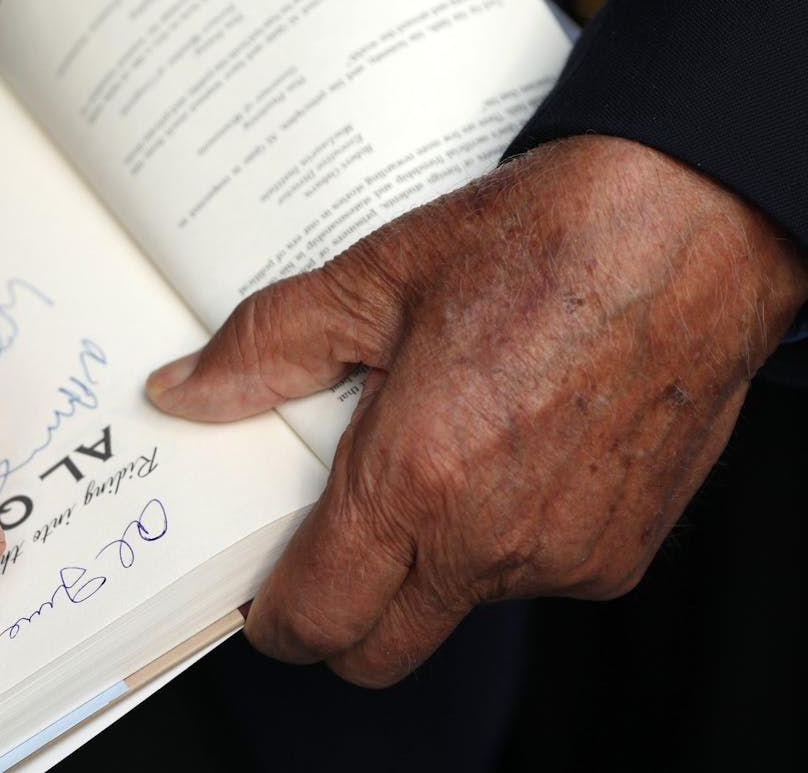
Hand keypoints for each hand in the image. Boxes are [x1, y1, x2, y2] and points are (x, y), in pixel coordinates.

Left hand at [146, 135, 807, 685]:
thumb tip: (185, 390)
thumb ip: (266, 348)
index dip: (272, 615)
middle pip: (377, 652)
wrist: (690, 226)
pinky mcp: (620, 553)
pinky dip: (501, 541)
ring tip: (433, 460)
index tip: (262, 586)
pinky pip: (531, 578)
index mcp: (415, 480)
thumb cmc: (542, 243)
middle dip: (336, 618)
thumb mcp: (375, 279)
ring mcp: (563, 556)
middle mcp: (492, 540)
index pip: (315, 618)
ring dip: (426, 566)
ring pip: (455, 611)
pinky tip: (506, 457)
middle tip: (326, 542)